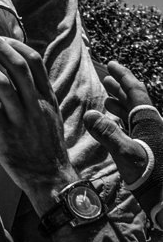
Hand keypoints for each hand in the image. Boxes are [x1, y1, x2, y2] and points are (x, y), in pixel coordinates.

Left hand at [0, 31, 75, 192]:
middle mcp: (35, 104)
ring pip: (2, 82)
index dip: (15, 45)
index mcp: (47, 98)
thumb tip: (22, 77)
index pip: (34, 61)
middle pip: (17, 65)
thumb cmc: (46, 149)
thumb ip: (37, 96)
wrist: (50, 179)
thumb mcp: (49, 117)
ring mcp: (21, 119)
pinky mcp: (5, 134)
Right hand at [85, 61, 162, 217]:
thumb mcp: (126, 153)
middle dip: (120, 88)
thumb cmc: (151, 176)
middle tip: (106, 79)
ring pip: (135, 115)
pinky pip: (134, 128)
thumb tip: (90, 113)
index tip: (111, 65)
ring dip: (120, 105)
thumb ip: (107, 133)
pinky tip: (114, 125)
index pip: (135, 91)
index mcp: (149, 121)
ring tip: (107, 99)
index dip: (123, 77)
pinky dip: (122, 122)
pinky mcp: (149, 150)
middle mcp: (152, 126)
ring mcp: (151, 138)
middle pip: (135, 100)